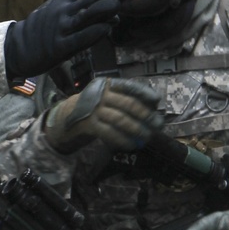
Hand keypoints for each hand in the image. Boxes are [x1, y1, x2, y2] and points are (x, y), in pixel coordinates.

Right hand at [4, 0, 129, 81]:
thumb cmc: (45, 30)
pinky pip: (80, 39)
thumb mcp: (61, 13)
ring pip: (86, 16)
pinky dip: (94, 33)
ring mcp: (62, 28)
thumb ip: (85, 12)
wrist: (18, 47)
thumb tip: (114, 15)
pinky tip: (106, 29)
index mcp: (66, 1)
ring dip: (104, 9)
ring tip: (119, 4)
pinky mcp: (60, 47)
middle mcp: (64, 11)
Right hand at [44, 77, 163, 153]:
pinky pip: (109, 133)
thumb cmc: (98, 105)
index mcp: (109, 84)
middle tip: (157, 125)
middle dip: (146, 116)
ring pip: (120, 119)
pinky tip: (131, 145)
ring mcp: (95, 109)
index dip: (145, 93)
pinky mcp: (89, 124)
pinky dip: (122, 140)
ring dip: (136, 130)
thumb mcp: (109, 96)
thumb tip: (153, 108)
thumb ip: (127, 98)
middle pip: (129, 104)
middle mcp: (102, 94)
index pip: (130, 87)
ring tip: (147, 137)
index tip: (156, 102)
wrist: (70, 114)